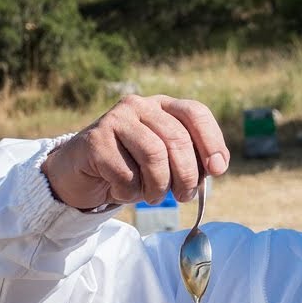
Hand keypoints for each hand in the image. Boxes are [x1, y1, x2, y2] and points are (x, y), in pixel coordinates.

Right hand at [41, 94, 229, 210]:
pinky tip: (121, 191)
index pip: (195, 113)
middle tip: (184, 196)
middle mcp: (140, 106)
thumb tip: (217, 166)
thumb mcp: (168, 163)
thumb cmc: (133, 169)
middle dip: (187, 175)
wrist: (82, 174)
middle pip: (177, 138)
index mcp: (163, 106)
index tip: (218, 170)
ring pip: (154, 155)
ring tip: (153, 196)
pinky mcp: (95, 140)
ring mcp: (116, 119)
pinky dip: (130, 192)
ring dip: (159, 186)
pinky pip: (126, 174)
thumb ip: (193, 161)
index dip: (212, 140)